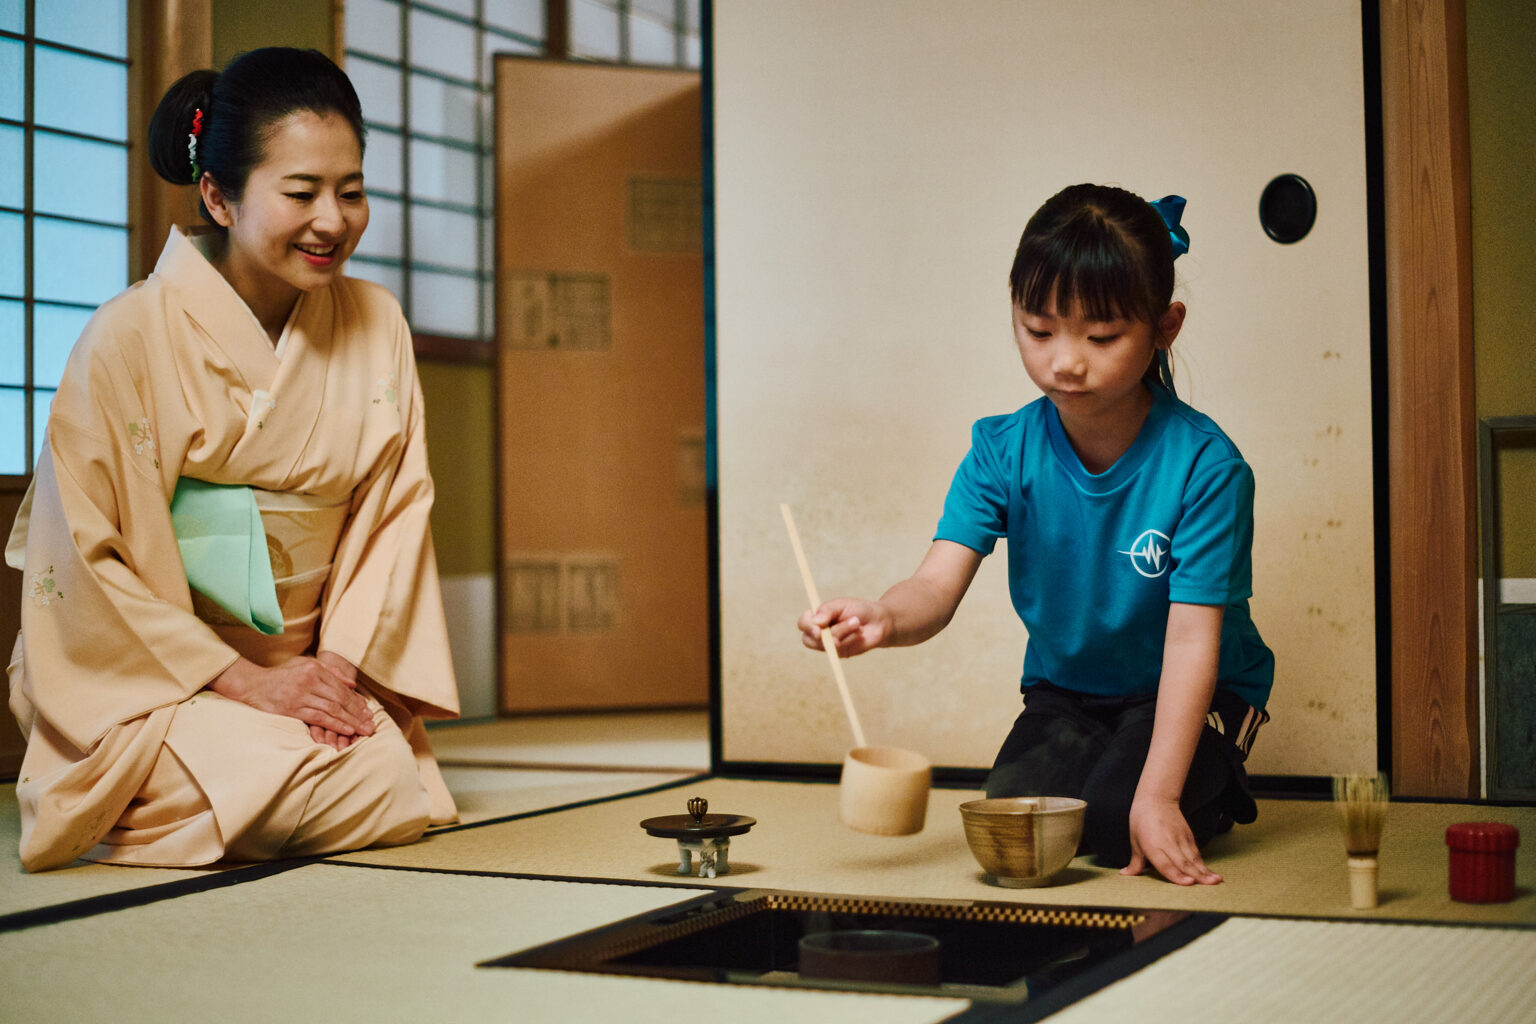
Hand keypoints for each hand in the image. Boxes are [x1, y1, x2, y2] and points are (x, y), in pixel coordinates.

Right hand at [210, 655, 376, 748]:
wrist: (252, 685)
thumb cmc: (281, 676)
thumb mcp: (305, 665)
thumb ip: (330, 672)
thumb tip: (353, 684)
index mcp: (314, 668)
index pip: (341, 687)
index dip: (357, 700)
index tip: (368, 711)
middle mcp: (309, 680)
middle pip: (339, 699)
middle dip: (358, 713)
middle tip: (371, 725)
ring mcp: (300, 695)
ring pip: (332, 709)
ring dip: (350, 721)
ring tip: (363, 730)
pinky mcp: (292, 709)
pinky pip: (318, 718)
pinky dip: (334, 725)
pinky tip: (346, 730)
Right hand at [798, 598, 891, 656]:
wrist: (880, 621)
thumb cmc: (859, 610)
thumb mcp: (842, 604)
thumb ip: (827, 610)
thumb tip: (815, 621)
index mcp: (818, 618)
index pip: (803, 623)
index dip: (806, 624)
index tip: (816, 622)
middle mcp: (821, 633)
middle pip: (807, 639)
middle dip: (820, 634)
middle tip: (827, 630)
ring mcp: (830, 645)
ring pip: (826, 643)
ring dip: (841, 631)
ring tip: (856, 622)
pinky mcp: (841, 653)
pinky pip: (838, 650)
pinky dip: (849, 639)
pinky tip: (859, 633)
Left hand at [1121, 795, 1221, 885]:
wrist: (1156, 799)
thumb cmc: (1140, 821)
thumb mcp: (1134, 841)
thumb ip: (1135, 862)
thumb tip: (1125, 875)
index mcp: (1152, 845)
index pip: (1166, 863)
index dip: (1177, 875)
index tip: (1189, 883)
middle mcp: (1168, 843)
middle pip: (1184, 862)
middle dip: (1197, 875)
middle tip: (1210, 885)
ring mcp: (1180, 838)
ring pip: (1193, 858)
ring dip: (1205, 871)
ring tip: (1217, 881)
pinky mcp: (1188, 836)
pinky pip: (1196, 853)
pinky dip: (1204, 864)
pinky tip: (1211, 874)